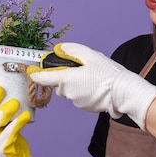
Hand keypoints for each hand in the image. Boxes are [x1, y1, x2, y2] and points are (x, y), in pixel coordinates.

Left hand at [26, 43, 155, 129]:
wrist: (124, 92)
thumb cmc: (108, 73)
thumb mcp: (90, 55)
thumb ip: (72, 50)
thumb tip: (59, 49)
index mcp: (67, 79)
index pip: (43, 78)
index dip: (36, 74)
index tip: (31, 70)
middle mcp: (69, 93)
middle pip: (58, 83)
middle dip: (64, 76)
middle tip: (79, 68)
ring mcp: (77, 102)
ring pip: (69, 91)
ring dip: (75, 84)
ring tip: (92, 77)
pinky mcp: (85, 107)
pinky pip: (79, 97)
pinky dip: (83, 91)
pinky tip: (96, 86)